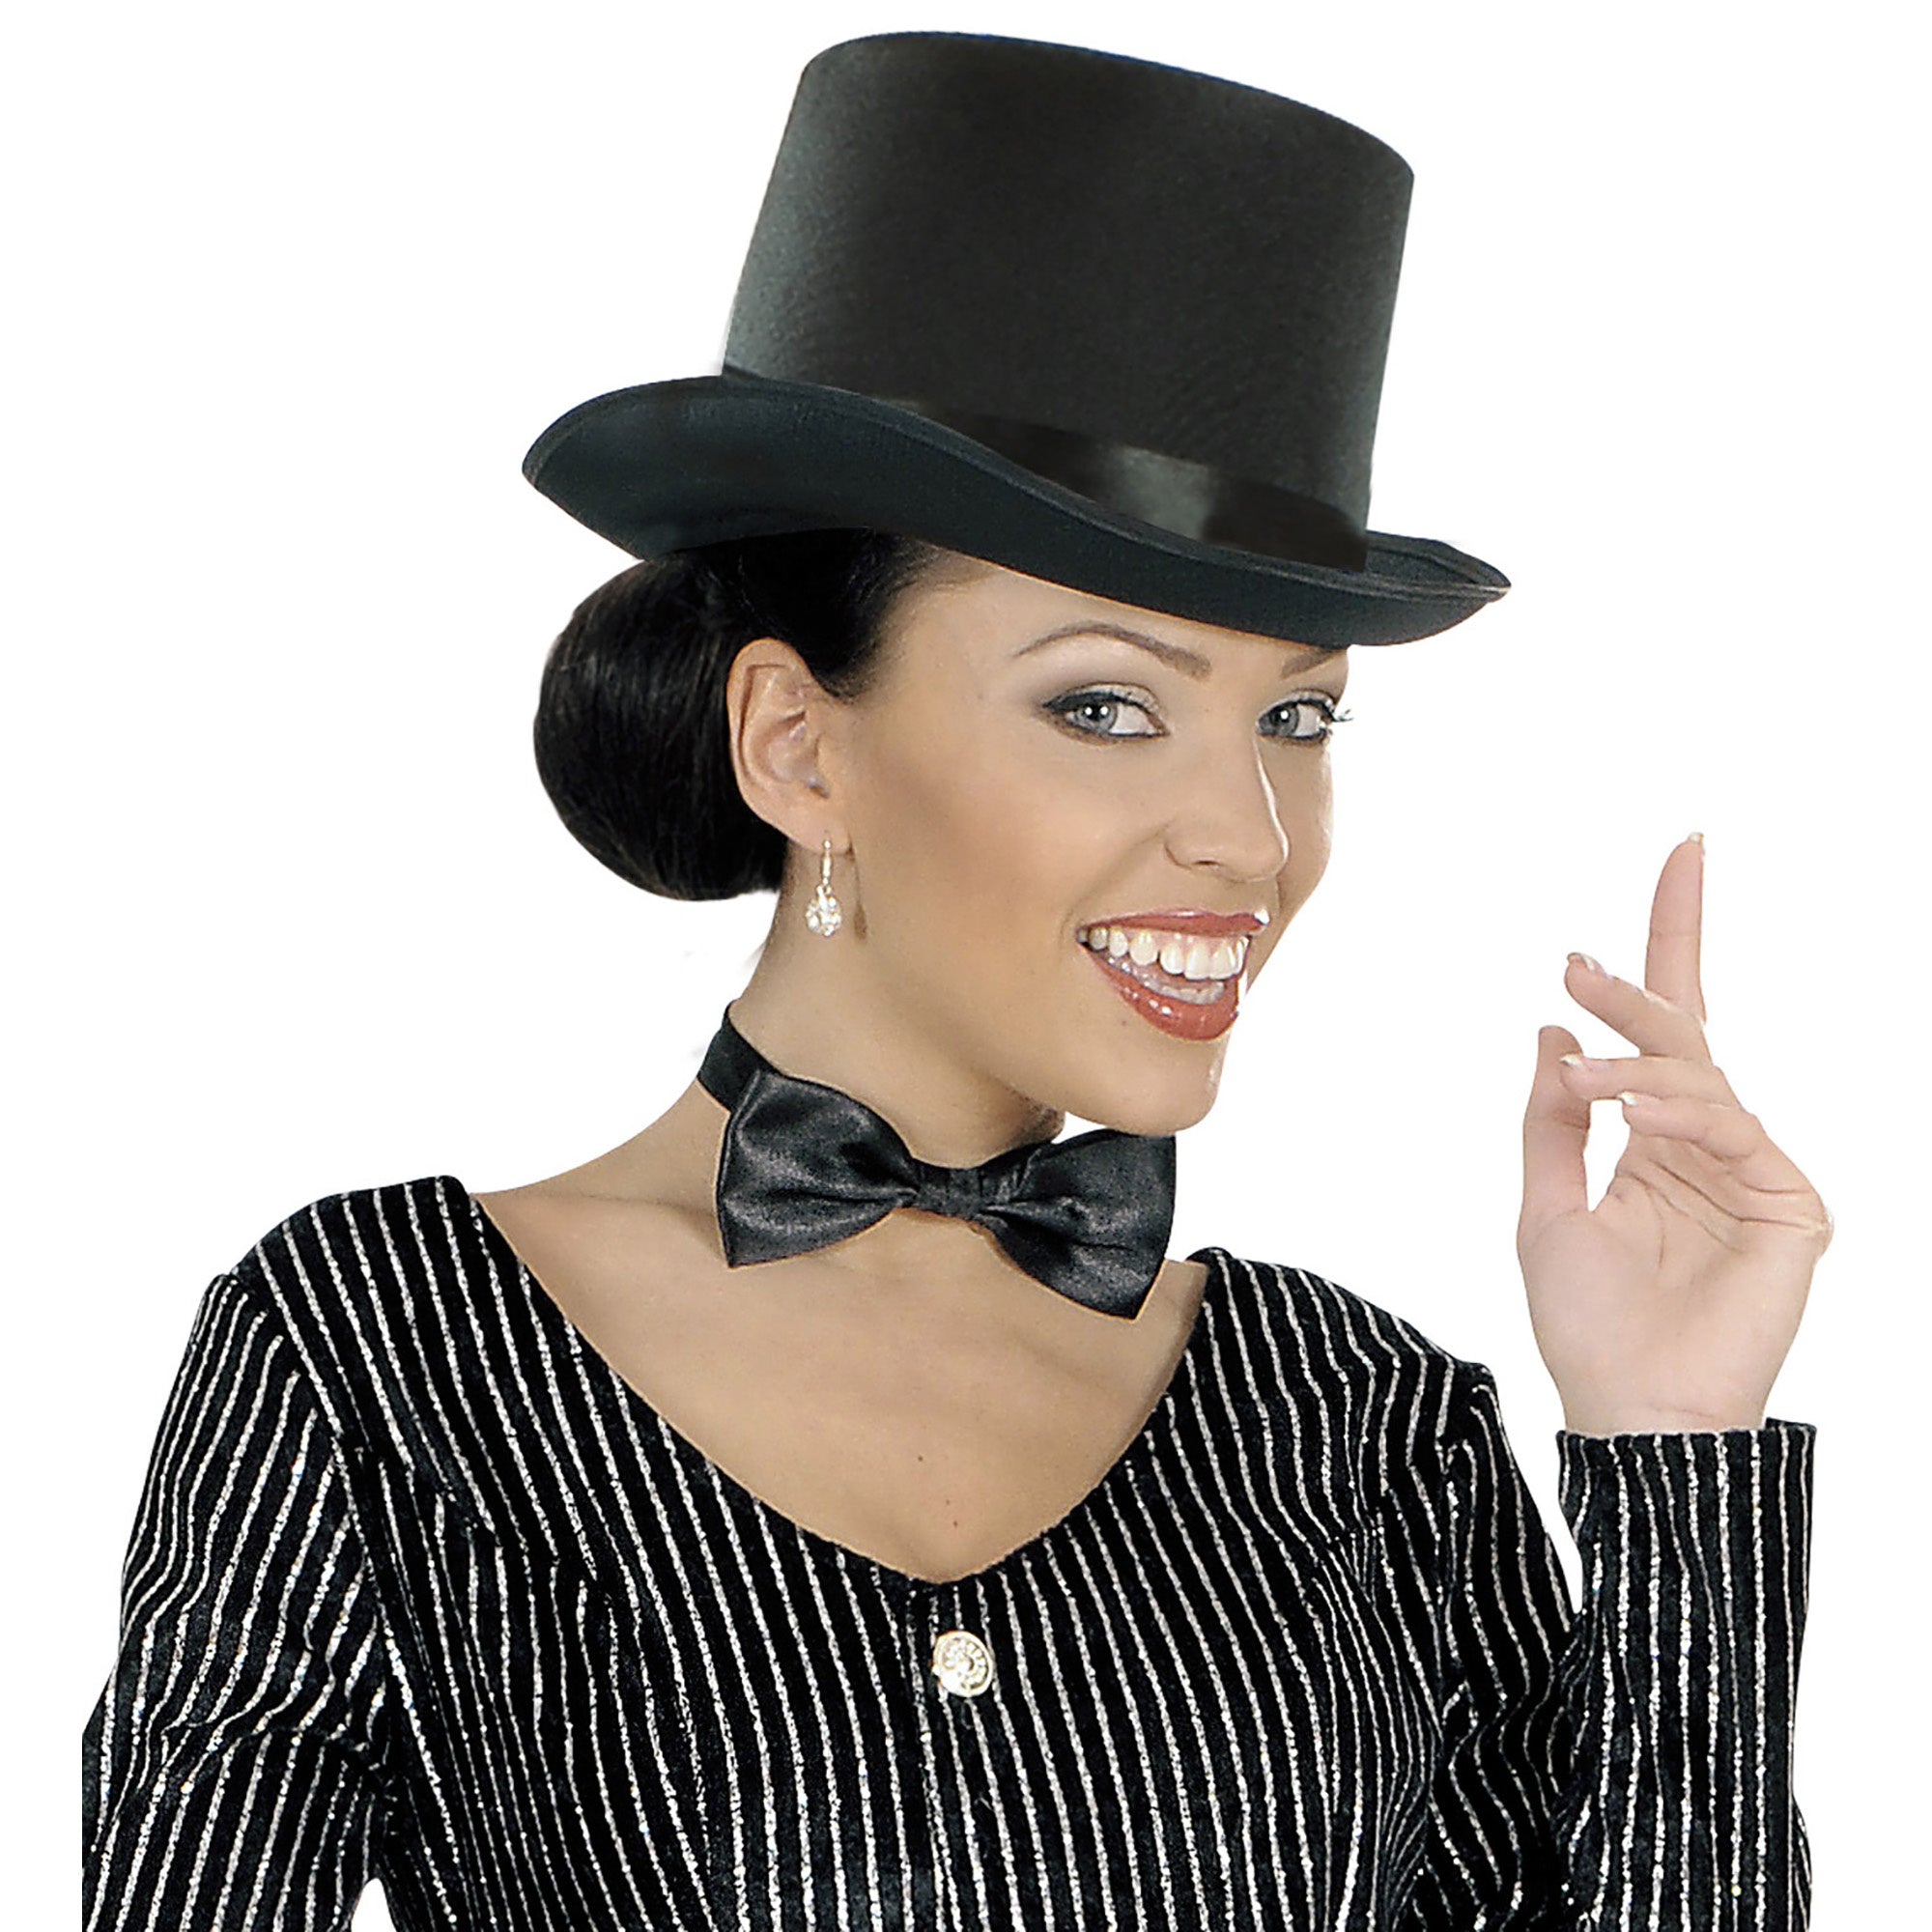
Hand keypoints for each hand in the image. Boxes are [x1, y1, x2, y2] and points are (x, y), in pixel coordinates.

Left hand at [1517, 836, 1831, 1435]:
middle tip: (1574, 966)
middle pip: (1685, 1034)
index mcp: (1653, 1144)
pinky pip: (1734, 1129)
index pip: (1668, 1025)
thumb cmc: (1586, 1326)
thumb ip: (1551, 1121)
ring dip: (1637, 1063)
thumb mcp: (1544, 1208)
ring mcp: (1754, 1173)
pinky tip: (1632, 1117)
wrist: (1631, 1411)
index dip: (1670, 939)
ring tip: (1585, 1077)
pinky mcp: (1792, 1205)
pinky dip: (1679, 1115)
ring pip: (1702, 1076)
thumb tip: (1553, 1032)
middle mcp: (1707, 1147)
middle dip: (1635, 987)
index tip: (1683, 849)